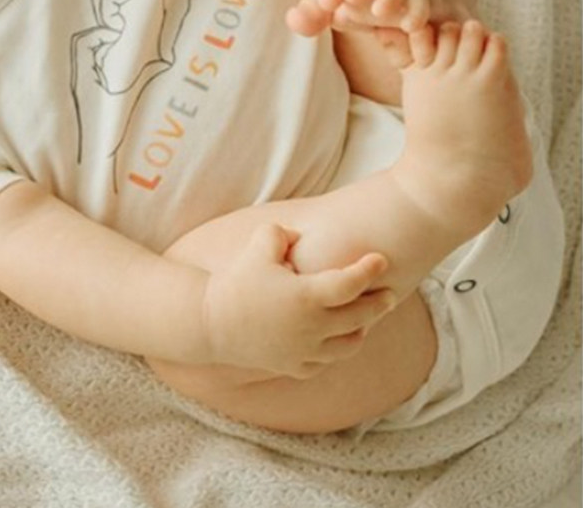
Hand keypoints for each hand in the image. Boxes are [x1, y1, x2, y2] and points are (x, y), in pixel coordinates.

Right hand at [200, 224, 394, 378]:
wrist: (211, 324)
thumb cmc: (236, 281)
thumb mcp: (258, 245)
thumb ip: (283, 234)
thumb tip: (299, 236)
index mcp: (306, 297)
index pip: (350, 283)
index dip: (369, 270)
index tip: (382, 260)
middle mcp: (312, 328)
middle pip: (359, 316)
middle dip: (378, 303)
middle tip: (390, 293)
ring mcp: (305, 351)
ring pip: (348, 345)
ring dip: (360, 330)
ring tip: (364, 318)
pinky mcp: (294, 367)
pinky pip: (325, 362)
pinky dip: (334, 349)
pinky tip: (335, 338)